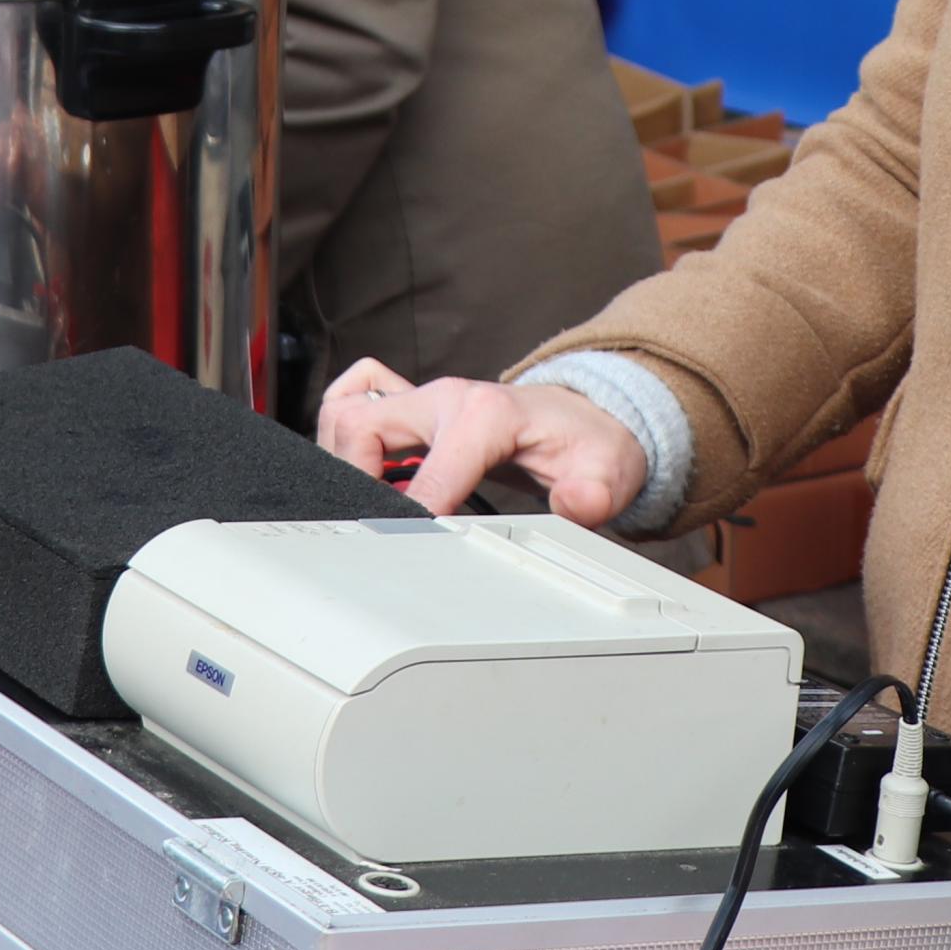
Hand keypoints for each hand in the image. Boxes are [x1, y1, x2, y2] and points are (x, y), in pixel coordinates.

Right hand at [315, 360, 649, 524]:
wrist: (585, 416)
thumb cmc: (587, 444)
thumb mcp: (607, 470)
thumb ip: (594, 492)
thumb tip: (575, 504)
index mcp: (487, 415)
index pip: (430, 473)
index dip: (417, 520)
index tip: (416, 551)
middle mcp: (447, 398)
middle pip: (360, 425)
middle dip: (356, 482)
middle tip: (377, 526)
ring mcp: (425, 398)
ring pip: (345, 411)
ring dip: (343, 459)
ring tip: (368, 504)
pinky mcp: (412, 407)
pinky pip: (352, 403)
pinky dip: (344, 438)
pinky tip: (368, 475)